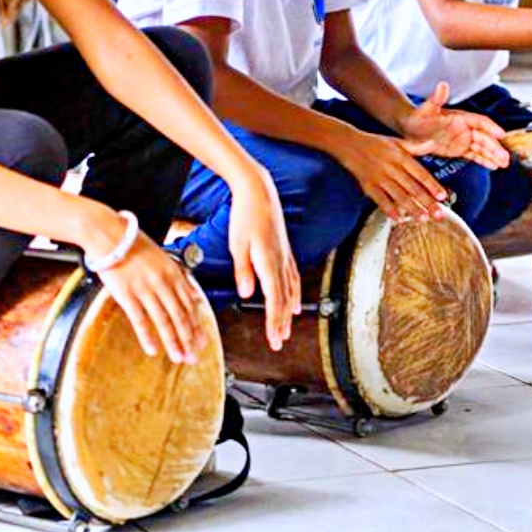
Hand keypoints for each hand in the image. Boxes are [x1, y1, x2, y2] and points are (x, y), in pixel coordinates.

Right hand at [95, 229, 209, 364]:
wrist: (109, 233)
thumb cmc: (133, 243)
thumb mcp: (163, 257)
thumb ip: (180, 278)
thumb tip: (195, 296)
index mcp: (173, 272)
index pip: (190, 304)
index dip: (197, 325)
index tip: (202, 340)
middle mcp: (162, 282)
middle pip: (180, 316)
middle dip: (189, 339)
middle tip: (194, 356)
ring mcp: (145, 289)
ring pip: (163, 320)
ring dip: (172, 342)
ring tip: (178, 357)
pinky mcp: (126, 294)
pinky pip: (140, 319)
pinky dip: (147, 336)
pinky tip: (152, 349)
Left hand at [227, 166, 300, 349]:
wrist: (258, 190)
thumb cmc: (244, 214)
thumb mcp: (237, 244)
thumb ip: (243, 271)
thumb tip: (248, 294)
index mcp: (269, 260)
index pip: (274, 298)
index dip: (274, 320)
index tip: (274, 338)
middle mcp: (281, 260)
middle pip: (284, 297)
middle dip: (281, 322)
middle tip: (279, 342)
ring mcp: (285, 254)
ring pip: (290, 289)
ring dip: (288, 310)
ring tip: (286, 328)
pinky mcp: (284, 249)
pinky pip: (293, 277)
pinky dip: (295, 292)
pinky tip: (295, 301)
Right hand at [334, 128, 448, 221]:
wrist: (349, 144)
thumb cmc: (376, 143)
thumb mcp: (397, 141)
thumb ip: (416, 146)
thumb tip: (433, 143)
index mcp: (401, 157)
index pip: (421, 173)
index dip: (432, 186)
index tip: (443, 196)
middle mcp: (392, 168)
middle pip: (412, 187)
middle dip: (427, 202)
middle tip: (438, 214)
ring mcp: (380, 178)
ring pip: (398, 196)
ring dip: (412, 208)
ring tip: (423, 219)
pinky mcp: (368, 186)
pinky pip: (380, 200)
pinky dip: (389, 210)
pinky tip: (398, 219)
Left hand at [397, 83, 509, 168]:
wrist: (410, 129)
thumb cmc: (418, 117)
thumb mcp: (427, 108)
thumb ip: (436, 99)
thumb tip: (442, 86)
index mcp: (460, 117)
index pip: (480, 121)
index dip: (491, 128)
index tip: (501, 134)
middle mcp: (464, 128)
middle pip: (484, 137)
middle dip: (495, 147)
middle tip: (504, 156)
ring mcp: (463, 139)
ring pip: (482, 148)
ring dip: (493, 155)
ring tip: (504, 164)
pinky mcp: (458, 149)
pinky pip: (474, 155)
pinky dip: (484, 160)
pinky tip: (493, 166)